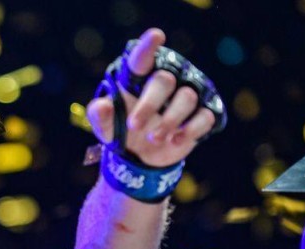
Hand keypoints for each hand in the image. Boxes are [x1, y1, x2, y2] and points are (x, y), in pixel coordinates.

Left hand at [87, 28, 218, 167]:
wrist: (141, 155)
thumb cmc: (122, 130)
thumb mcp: (106, 127)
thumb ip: (100, 116)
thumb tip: (102, 106)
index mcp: (140, 77)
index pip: (143, 58)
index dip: (149, 47)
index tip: (156, 36)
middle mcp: (167, 80)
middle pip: (164, 81)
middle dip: (148, 105)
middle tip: (133, 125)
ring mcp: (188, 94)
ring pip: (186, 98)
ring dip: (168, 122)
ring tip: (153, 138)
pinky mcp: (204, 113)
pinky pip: (204, 116)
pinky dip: (190, 130)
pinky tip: (174, 141)